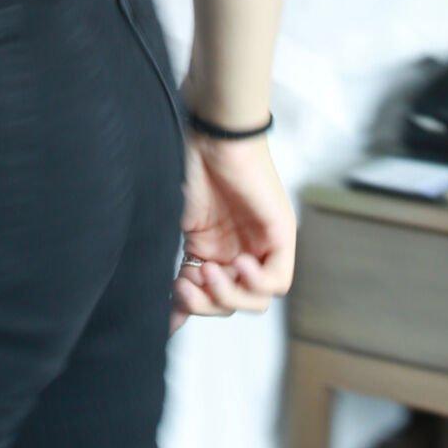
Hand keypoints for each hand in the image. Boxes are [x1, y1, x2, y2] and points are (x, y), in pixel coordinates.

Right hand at [168, 132, 295, 332]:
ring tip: (209, 272)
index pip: (210, 298)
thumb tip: (166, 314)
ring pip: (256, 300)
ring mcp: (261, 243)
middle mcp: (239, 249)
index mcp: (214, 248)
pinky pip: (278, 280)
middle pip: (232, 304)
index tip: (171, 306)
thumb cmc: (187, 163)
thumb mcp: (177, 228)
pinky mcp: (281, 234)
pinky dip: (255, 281)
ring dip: (228, 295)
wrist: (208, 133)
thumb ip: (177, 270)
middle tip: (185, 288)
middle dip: (206, 304)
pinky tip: (237, 263)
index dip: (192, 308)